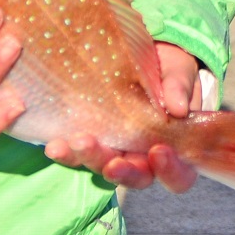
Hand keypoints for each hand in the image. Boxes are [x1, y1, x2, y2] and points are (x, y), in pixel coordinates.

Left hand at [43, 41, 204, 193]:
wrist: (141, 56)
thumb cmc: (168, 71)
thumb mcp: (179, 72)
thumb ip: (179, 86)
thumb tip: (178, 107)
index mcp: (174, 148)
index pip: (178, 175)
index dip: (170, 170)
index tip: (158, 151)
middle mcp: (144, 157)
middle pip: (137, 177)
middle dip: (123, 172)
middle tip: (112, 163)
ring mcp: (116, 151)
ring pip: (104, 168)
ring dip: (90, 160)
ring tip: (76, 144)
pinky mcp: (92, 141)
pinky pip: (78, 154)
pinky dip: (67, 153)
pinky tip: (55, 145)